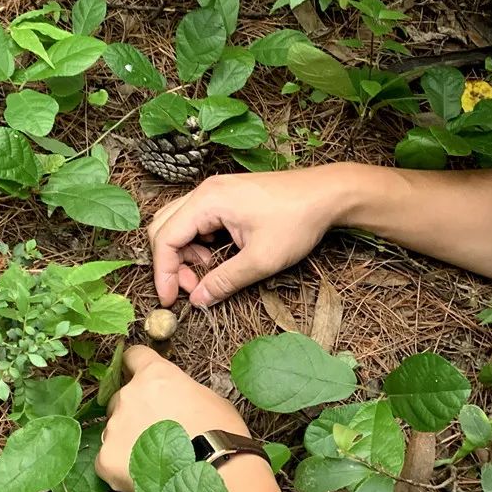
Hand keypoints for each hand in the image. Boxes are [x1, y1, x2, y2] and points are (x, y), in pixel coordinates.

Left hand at [95, 345, 248, 491]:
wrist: (217, 471)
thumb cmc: (222, 432)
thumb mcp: (208, 397)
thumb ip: (180, 390)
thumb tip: (173, 399)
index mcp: (155, 375)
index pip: (134, 357)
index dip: (137, 367)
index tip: (141, 376)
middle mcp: (129, 395)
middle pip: (121, 397)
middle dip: (135, 410)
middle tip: (158, 429)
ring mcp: (115, 426)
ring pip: (115, 429)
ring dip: (129, 439)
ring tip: (157, 458)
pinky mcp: (107, 457)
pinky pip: (107, 459)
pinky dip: (121, 466)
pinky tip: (144, 474)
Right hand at [148, 164, 351, 307]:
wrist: (327, 195)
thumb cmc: (297, 222)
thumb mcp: (261, 260)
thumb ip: (225, 281)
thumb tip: (198, 300)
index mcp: (208, 201)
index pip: (166, 238)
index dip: (164, 273)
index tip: (170, 300)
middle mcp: (206, 191)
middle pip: (165, 228)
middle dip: (172, 263)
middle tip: (191, 289)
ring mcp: (217, 191)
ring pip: (180, 224)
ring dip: (186, 253)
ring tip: (209, 274)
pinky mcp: (228, 197)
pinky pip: (198, 220)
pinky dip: (199, 242)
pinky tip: (220, 257)